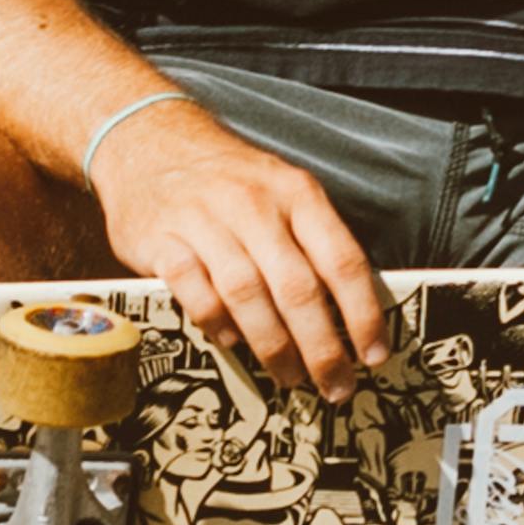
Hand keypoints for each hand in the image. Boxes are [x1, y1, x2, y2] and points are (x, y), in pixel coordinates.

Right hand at [76, 94, 394, 400]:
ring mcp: (205, 219)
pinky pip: (195, 290)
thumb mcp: (281, 191)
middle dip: (321, 346)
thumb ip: (310, 242)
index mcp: (296, 193)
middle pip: (297, 287)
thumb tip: (348, 313)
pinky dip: (216, 322)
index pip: (341, 260)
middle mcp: (254, 204)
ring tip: (290, 376)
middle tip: (335, 385)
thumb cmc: (229, 180)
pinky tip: (231, 342)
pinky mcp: (161, 239)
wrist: (150, 140)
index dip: (362, 313)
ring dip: (273, 345)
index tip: (373, 354)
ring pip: (248, 294)